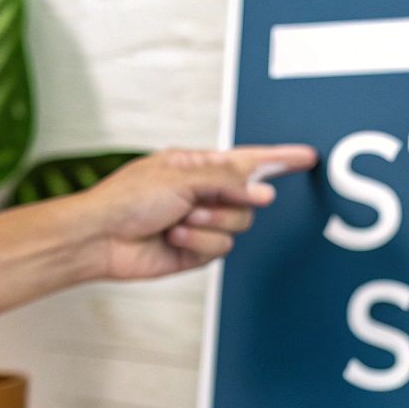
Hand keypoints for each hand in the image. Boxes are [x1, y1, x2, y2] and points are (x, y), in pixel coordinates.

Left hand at [85, 145, 318, 279]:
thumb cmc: (127, 199)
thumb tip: (262, 191)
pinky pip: (220, 248)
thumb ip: (227, 181)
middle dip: (225, 203)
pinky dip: (197, 243)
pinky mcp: (198, 250)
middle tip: (196, 204)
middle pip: (248, 199)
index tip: (306, 157)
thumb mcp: (180, 177)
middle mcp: (204, 193)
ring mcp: (203, 223)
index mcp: (199, 166)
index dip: (278, 159)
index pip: (248, 160)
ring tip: (177, 221)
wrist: (102, 238)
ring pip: (237, 225)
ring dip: (207, 224)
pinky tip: (173, 238)